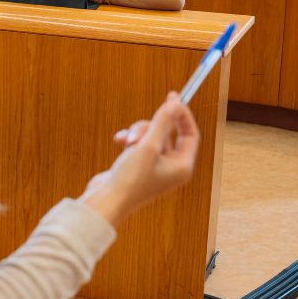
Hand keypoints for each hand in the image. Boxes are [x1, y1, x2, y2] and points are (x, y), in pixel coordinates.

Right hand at [79, 93, 198, 226]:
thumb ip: (162, 122)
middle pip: (167, 133)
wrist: (108, 200)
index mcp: (182, 166)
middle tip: (138, 130)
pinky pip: (139, 143)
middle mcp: (172, 167)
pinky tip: (119, 141)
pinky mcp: (140, 166)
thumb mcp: (148, 146)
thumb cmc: (131, 178)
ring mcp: (156, 167)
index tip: (172, 98)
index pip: (190, 134)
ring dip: (137, 133)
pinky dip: (129, 139)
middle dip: (150, 127)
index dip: (182, 115)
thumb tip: (175, 102)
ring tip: (126, 142)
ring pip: (151, 136)